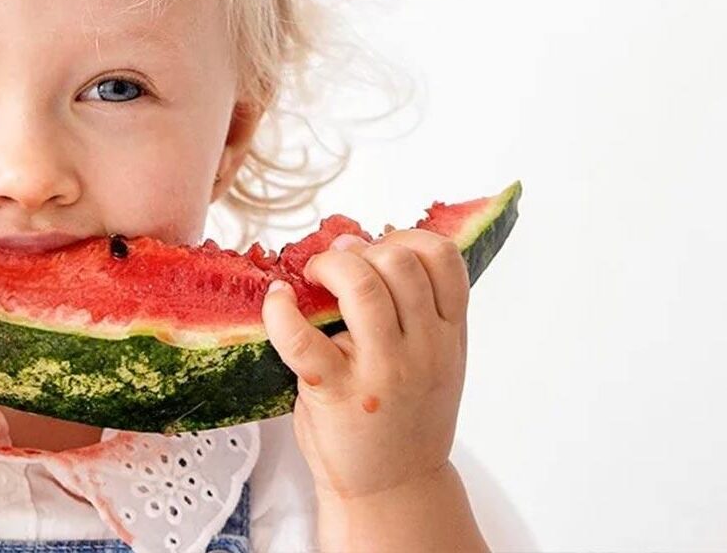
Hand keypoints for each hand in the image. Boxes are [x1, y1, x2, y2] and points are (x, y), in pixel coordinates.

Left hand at [262, 228, 469, 498]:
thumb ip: (419, 310)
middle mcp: (423, 349)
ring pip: (362, 286)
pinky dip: (281, 310)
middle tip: (339, 265)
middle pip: (400, 261)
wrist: (394, 488)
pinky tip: (277, 299)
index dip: (407, 237)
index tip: (380, 249)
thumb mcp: (438, 361)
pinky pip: (302, 338)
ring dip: (330, 266)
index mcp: (449, 336)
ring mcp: (383, 371)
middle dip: (362, 249)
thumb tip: (361, 246)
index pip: (443, 258)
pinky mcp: (337, 394)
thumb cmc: (407, 420)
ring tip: (313, 275)